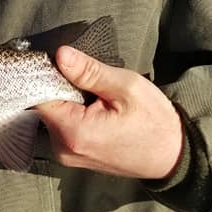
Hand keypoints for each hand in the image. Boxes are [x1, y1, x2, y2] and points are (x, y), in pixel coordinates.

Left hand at [36, 45, 182, 179]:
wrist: (172, 155)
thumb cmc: (154, 122)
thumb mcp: (126, 88)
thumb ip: (90, 72)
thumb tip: (60, 55)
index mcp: (74, 132)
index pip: (38, 96)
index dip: (46, 75)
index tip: (61, 61)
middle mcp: (63, 148)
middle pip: (44, 105)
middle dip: (60, 86)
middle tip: (88, 78)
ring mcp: (67, 155)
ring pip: (53, 114)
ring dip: (68, 100)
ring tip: (95, 96)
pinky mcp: (73, 155)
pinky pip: (62, 125)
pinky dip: (73, 112)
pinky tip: (94, 108)